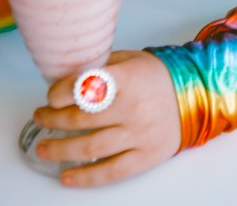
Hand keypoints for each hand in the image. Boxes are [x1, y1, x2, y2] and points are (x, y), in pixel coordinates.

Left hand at [33, 50, 180, 186]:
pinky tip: (67, 176)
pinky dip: (86, 177)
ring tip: (43, 147)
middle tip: (41, 117)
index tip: (50, 95)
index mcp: (126, 78)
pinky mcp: (145, 157)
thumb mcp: (129, 59)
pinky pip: (110, 171)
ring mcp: (138, 135)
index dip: (59, 92)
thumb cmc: (157, 76)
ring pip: (89, 146)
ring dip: (60, 148)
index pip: (83, 87)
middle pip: (81, 118)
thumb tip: (66, 79)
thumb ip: (100, 67)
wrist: (195, 94)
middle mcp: (131, 107)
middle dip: (53, 119)